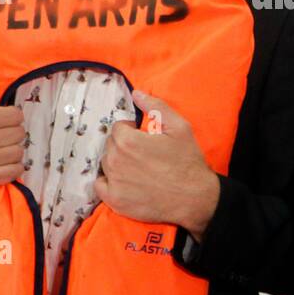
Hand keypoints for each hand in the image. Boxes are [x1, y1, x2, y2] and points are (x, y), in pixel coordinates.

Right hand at [0, 68, 25, 229]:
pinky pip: (14, 171)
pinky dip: (12, 169)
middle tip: (2, 138)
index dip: (11, 119)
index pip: (16, 115)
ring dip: (12, 152)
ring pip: (18, 152)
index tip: (4, 123)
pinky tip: (3, 166)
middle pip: (19, 134)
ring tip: (2, 152)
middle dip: (12, 135)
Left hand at [93, 90, 220, 239]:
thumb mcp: (179, 127)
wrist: (194, 198)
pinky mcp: (115, 201)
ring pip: (105, 163)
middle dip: (123, 145)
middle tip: (143, 153)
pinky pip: (100, 185)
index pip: (118, 127)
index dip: (132, 130)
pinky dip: (108, 182)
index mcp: (127, 141)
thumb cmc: (187, 161)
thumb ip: (156, 107)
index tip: (144, 138)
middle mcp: (115, 161)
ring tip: (136, 167)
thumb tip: (136, 93)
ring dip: (117, 162)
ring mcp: (114, 183)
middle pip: (110, 145)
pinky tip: (124, 181)